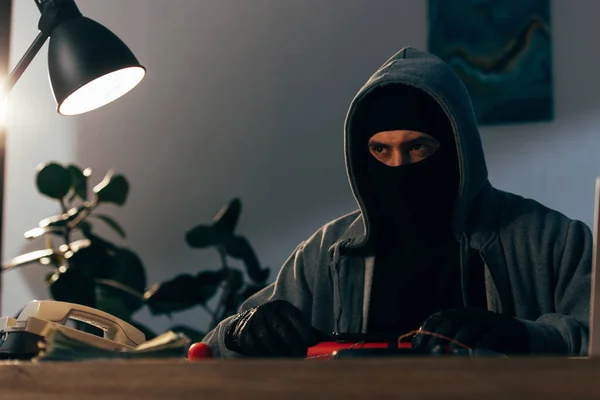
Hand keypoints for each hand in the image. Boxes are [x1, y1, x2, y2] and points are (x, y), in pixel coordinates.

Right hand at [224, 299, 316, 357]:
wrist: (246, 325)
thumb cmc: (278, 327)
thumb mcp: (294, 325)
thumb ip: (312, 334)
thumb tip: (333, 343)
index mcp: (282, 306)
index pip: (295, 318)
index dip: (304, 332)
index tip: (310, 344)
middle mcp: (267, 310)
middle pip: (282, 330)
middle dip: (294, 346)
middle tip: (301, 356)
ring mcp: (254, 321)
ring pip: (268, 340)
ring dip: (279, 354)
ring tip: (288, 361)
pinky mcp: (243, 332)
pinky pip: (255, 347)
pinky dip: (264, 355)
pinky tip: (272, 358)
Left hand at [412, 308, 529, 354]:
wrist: (517, 334)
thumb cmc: (485, 337)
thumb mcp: (466, 333)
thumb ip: (449, 337)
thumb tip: (426, 348)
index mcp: (461, 313)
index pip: (440, 316)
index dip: (428, 326)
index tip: (418, 339)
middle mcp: (472, 313)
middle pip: (453, 320)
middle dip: (440, 334)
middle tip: (431, 347)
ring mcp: (487, 320)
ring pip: (470, 327)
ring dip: (458, 339)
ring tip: (449, 350)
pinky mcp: (501, 330)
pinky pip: (488, 338)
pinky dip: (478, 346)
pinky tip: (470, 354)